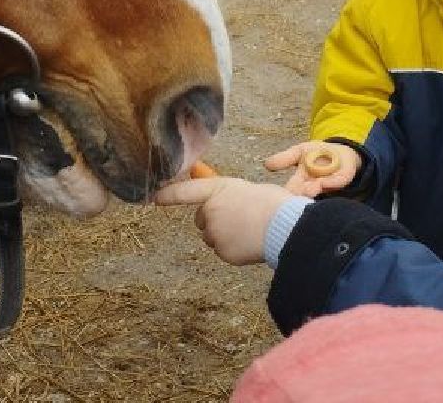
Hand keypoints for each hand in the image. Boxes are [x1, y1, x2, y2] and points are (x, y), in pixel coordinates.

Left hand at [154, 176, 297, 265]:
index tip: (155, 197)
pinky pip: (223, 251)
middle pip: (202, 219)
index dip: (169, 194)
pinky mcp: (222, 252)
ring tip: (249, 231)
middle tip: (239, 219)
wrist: (286, 226)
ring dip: (224, 236)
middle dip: (214, 221)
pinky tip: (250, 243)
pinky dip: (234, 249)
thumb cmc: (274, 203)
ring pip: (213, 238)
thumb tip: (226, 205)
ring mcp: (214, 234)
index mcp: (218, 189)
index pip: (186, 191)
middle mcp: (210, 211)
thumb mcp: (248, 189)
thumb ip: (229, 196)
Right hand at [264, 140, 361, 196]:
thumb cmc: (317, 154)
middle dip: (299, 194)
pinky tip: (322, 183)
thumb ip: (285, 159)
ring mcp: (328, 186)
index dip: (286, 192)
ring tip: (306, 188)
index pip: (290, 190)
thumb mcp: (299, 152)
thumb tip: (266, 164)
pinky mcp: (342, 180)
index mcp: (300, 183)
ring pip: (318, 192)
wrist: (340, 151)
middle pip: (303, 195)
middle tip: (293, 192)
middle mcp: (313, 188)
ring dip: (311, 191)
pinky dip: (329, 183)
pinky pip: (336, 183)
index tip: (279, 195)